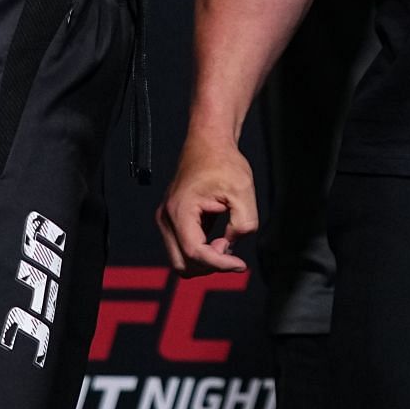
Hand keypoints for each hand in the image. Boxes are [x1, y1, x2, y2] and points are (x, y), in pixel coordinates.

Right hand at [156, 138, 258, 275]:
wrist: (208, 142)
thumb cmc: (224, 162)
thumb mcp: (243, 191)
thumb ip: (243, 223)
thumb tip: (231, 245)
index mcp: (180, 210)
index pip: (194, 253)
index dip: (220, 264)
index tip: (241, 264)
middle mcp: (166, 218)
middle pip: (182, 265)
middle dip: (209, 266)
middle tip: (232, 250)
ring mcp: (166, 219)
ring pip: (181, 260)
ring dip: (205, 259)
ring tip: (227, 241)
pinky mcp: (173, 220)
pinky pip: (183, 248)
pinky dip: (201, 251)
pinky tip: (220, 238)